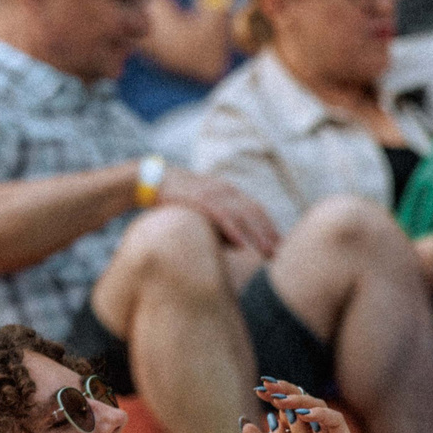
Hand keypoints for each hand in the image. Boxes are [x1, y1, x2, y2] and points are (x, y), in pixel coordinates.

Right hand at [155, 168, 280, 258]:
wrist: (152, 179)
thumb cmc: (178, 199)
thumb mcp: (204, 208)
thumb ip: (221, 223)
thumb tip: (238, 244)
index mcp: (229, 191)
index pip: (256, 209)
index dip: (270, 226)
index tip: (280, 244)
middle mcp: (226, 190)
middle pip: (255, 213)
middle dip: (269, 233)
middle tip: (279, 253)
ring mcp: (214, 193)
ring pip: (242, 215)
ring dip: (257, 235)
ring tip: (267, 252)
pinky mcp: (200, 199)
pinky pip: (221, 216)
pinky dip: (233, 229)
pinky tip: (241, 244)